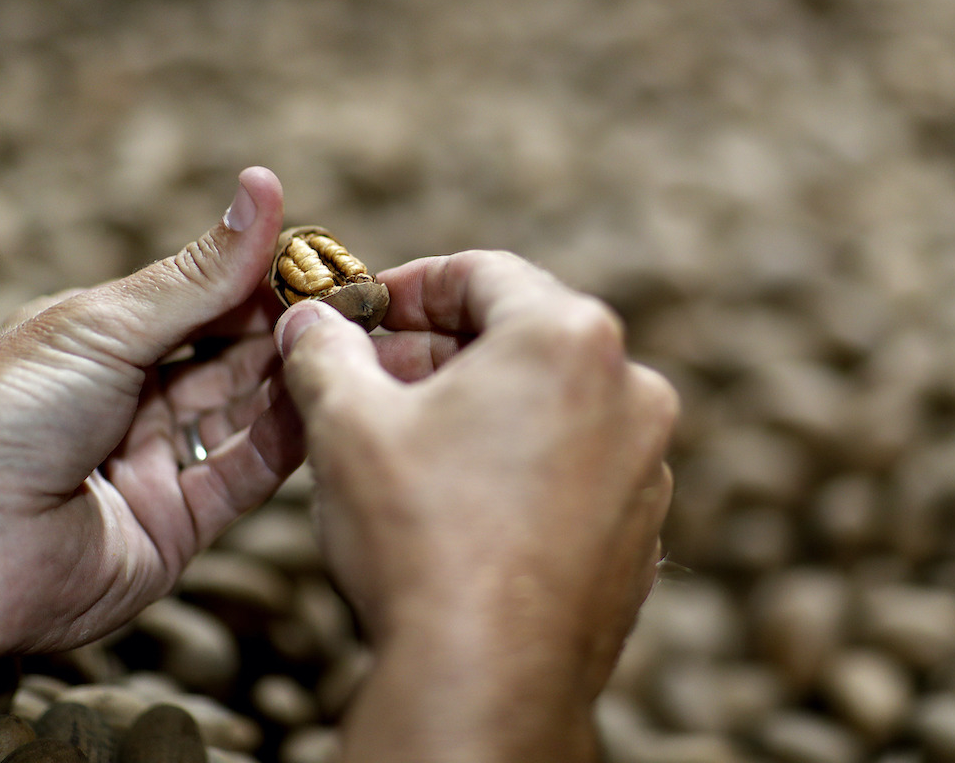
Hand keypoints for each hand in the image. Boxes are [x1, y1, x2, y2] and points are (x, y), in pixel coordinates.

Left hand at [0, 167, 304, 691]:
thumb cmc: (5, 417)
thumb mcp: (106, 326)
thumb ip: (200, 276)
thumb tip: (261, 188)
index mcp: (105, 340)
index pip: (206, 303)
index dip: (264, 285)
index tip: (327, 269)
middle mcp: (134, 398)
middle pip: (232, 359)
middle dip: (289, 335)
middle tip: (354, 315)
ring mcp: (157, 461)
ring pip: (245, 415)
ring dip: (293, 386)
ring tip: (349, 359)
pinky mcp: (178, 523)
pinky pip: (243, 476)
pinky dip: (282, 445)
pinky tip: (319, 412)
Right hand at [276, 251, 677, 761]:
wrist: (486, 679)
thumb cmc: (422, 537)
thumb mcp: (348, 422)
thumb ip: (326, 351)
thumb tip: (309, 324)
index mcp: (568, 337)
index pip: (482, 274)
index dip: (410, 285)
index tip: (365, 311)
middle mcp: (629, 390)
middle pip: (522, 339)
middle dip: (441, 351)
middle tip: (373, 375)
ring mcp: (645, 464)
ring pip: (551, 406)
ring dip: (482, 408)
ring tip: (411, 442)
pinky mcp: (641, 527)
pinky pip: (576, 469)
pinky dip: (522, 464)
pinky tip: (463, 501)